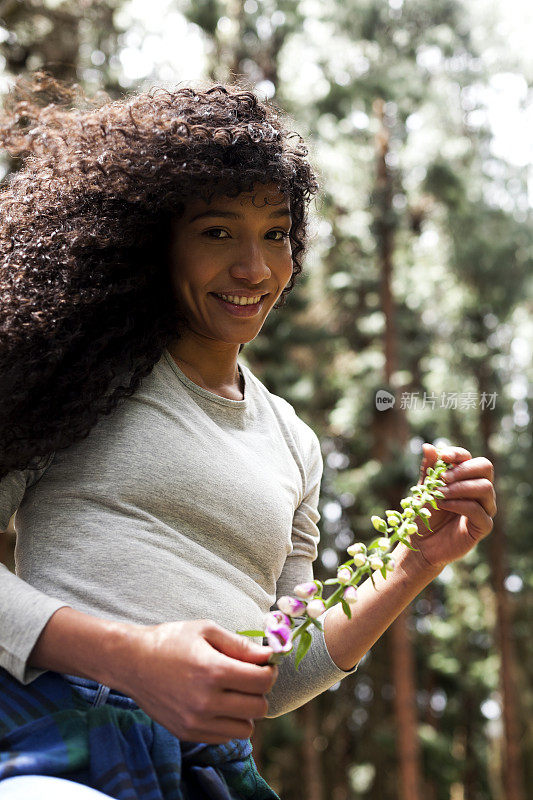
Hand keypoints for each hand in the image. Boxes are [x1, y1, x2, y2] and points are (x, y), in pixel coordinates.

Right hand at [114, 619, 277, 743]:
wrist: (132, 662)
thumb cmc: (171, 640)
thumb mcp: (207, 630)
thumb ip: (240, 645)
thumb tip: (269, 655)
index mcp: (214, 671)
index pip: (262, 682)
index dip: (269, 672)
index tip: (264, 665)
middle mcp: (206, 701)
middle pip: (258, 707)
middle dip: (260, 691)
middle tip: (249, 677)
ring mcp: (196, 721)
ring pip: (245, 729)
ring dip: (246, 711)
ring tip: (234, 693)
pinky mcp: (187, 733)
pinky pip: (225, 738)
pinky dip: (229, 723)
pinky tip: (219, 704)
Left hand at [408, 443, 496, 570]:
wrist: (420, 544)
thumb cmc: (423, 514)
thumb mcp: (423, 488)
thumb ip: (428, 469)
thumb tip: (428, 446)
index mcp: (466, 478)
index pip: (470, 458)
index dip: (457, 454)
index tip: (442, 456)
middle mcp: (479, 491)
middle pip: (485, 467)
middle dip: (463, 469)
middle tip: (443, 478)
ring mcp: (484, 508)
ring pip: (485, 487)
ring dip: (460, 487)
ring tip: (439, 494)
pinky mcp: (483, 526)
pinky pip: (479, 511)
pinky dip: (459, 505)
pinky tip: (443, 505)